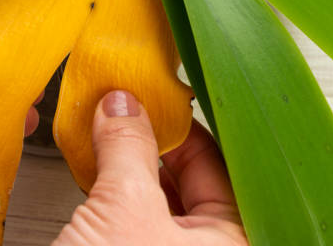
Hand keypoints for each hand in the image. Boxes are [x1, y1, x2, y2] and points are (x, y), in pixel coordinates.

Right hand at [53, 90, 247, 245]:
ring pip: (160, 196)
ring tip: (111, 133)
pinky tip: (100, 170)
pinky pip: (137, 215)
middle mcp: (209, 245)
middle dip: (155, 142)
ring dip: (132, 165)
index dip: (183, 125)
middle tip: (131, 112)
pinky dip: (117, 191)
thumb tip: (121, 106)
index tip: (156, 101)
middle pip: (189, 176)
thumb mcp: (124, 209)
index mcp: (232, 238)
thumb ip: (126, 149)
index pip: (217, 162)